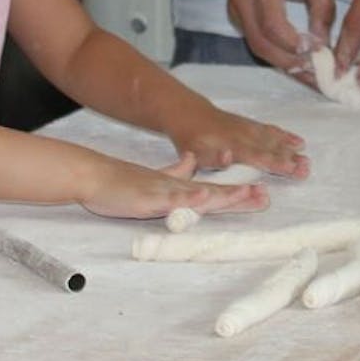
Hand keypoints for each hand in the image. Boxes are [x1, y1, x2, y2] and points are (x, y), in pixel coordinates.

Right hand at [79, 153, 269, 218]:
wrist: (93, 174)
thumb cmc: (121, 181)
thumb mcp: (155, 178)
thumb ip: (175, 171)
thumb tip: (192, 162)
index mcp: (178, 185)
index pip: (213, 191)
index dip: (236, 194)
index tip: (260, 195)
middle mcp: (176, 187)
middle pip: (213, 194)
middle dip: (240, 197)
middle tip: (266, 198)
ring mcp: (164, 191)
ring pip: (199, 194)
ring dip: (224, 195)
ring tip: (248, 194)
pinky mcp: (149, 197)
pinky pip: (173, 198)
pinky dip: (190, 196)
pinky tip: (205, 195)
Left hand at [167, 109, 309, 178]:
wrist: (188, 114)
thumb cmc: (191, 140)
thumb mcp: (193, 153)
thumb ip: (211, 158)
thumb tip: (229, 157)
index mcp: (232, 146)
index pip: (259, 156)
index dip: (277, 163)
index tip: (293, 169)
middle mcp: (244, 136)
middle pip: (271, 148)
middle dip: (290, 159)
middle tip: (307, 168)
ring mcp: (249, 128)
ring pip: (274, 139)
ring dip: (291, 149)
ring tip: (307, 158)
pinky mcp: (250, 125)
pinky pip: (271, 130)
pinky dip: (285, 135)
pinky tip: (298, 141)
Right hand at [220, 0, 334, 75]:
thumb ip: (321, 3)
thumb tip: (323, 41)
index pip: (272, 24)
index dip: (294, 44)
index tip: (317, 51)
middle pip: (261, 45)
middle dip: (291, 64)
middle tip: (318, 76)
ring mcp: (236, 10)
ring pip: (257, 49)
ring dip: (285, 66)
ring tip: (312, 76)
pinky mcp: (237, 18)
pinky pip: (256, 43)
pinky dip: (277, 56)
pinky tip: (298, 62)